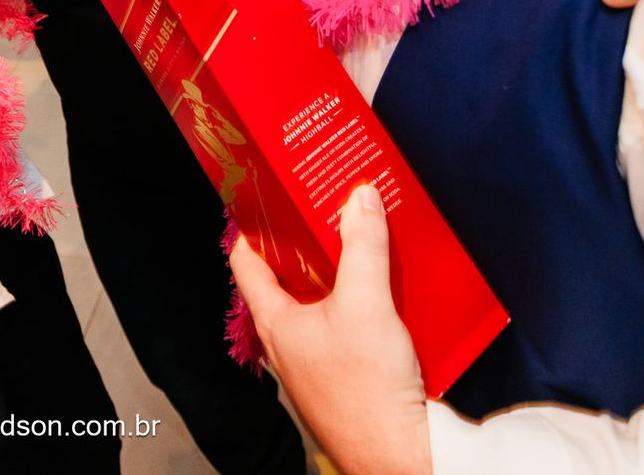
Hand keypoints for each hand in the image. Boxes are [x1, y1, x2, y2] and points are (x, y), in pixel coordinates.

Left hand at [229, 185, 431, 474]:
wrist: (397, 455)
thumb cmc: (367, 387)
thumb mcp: (366, 302)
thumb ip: (362, 245)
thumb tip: (358, 195)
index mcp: (274, 322)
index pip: (245, 262)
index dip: (253, 226)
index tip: (268, 197)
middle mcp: (286, 343)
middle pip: (284, 280)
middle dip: (304, 245)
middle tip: (323, 210)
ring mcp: (313, 363)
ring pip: (315, 304)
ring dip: (333, 275)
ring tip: (355, 243)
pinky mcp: (342, 377)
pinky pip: (340, 328)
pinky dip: (355, 304)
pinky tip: (382, 293)